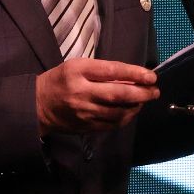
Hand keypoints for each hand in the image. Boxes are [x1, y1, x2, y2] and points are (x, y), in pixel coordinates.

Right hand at [36, 58, 160, 134]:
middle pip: (119, 93)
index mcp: (78, 71)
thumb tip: (132, 77)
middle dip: (142, 93)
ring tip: (144, 101)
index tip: (151, 76)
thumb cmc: (60, 80)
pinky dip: (125, 118)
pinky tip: (131, 112)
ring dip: (136, 107)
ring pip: (118, 112)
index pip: (113, 71)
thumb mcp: (77, 67)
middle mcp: (82, 92)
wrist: (37, 105)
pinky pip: (112, 124)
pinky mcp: (86, 126)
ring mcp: (84, 112)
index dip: (135, 73)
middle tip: (155, 91)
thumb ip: (102, 71)